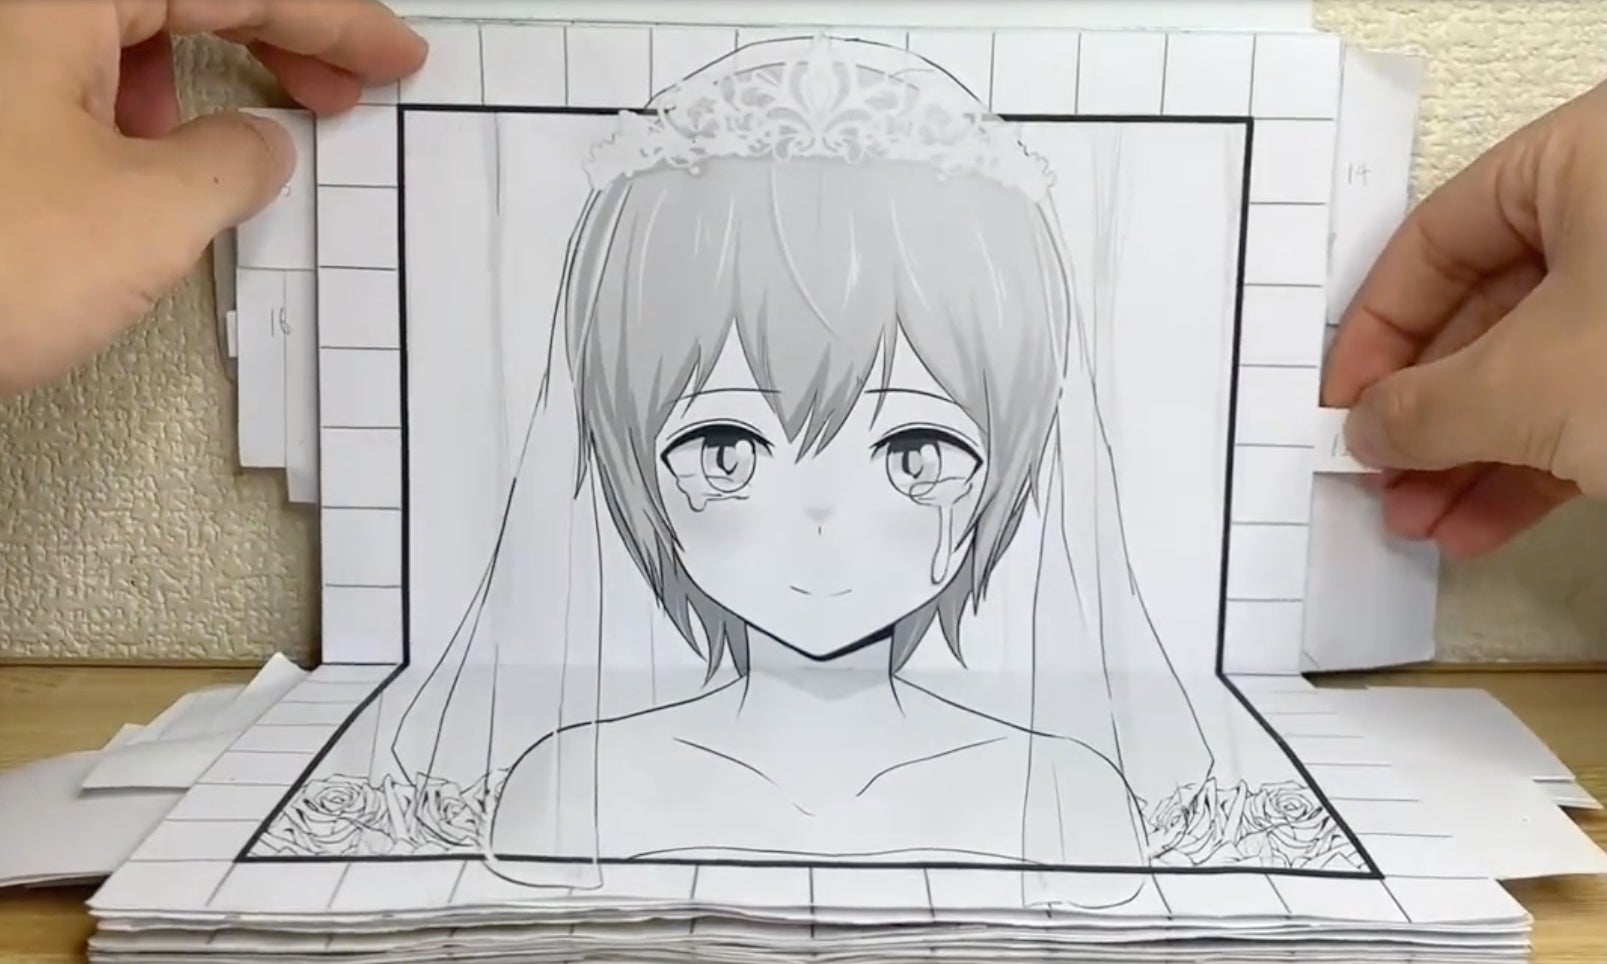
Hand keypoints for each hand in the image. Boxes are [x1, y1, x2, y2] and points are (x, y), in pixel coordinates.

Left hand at [0, 0, 425, 395]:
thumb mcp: (144, 218)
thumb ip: (232, 164)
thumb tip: (262, 145)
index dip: (332, 22)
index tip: (393, 60)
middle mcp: (16, 13)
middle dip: (273, 39)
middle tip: (340, 95)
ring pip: (113, 27)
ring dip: (185, 77)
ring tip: (221, 151)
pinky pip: (61, 68)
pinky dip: (119, 103)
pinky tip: (133, 161)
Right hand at [1323, 81, 1604, 558]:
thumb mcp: (1528, 385)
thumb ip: (1423, 405)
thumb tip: (1365, 429)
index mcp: (1589, 160)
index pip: (1440, 236)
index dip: (1376, 328)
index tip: (1342, 404)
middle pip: (1490, 311)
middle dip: (1428, 414)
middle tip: (1379, 477)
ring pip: (1543, 368)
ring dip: (1473, 454)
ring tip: (1422, 522)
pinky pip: (1595, 403)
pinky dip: (1537, 464)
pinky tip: (1485, 523)